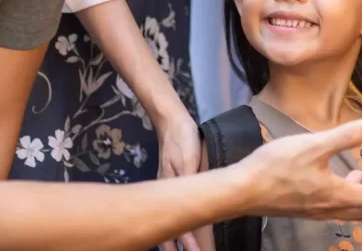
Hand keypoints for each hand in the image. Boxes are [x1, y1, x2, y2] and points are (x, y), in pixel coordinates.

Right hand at [157, 108, 201, 250]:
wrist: (174, 124)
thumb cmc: (182, 141)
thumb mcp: (188, 160)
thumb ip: (191, 180)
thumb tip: (195, 202)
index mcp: (169, 190)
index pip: (177, 223)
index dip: (185, 240)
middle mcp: (165, 193)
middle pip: (166, 226)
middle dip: (174, 244)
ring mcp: (166, 188)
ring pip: (167, 218)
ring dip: (173, 235)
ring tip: (183, 249)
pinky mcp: (171, 182)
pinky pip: (170, 208)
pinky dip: (175, 220)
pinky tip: (181, 224)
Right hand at [231, 118, 361, 220]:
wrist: (241, 191)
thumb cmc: (276, 167)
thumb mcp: (314, 145)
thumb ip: (345, 136)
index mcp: (338, 194)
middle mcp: (330, 207)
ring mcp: (315, 210)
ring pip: (350, 209)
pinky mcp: (302, 207)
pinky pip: (334, 206)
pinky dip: (346, 195)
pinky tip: (337, 178)